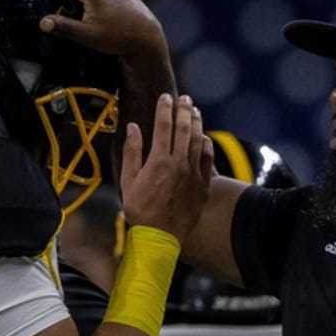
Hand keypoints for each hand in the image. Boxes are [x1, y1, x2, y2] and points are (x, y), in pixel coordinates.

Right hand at [120, 94, 212, 241]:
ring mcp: (193, 174)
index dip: (164, 108)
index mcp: (159, 161)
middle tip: (184, 99)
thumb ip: (131, 153)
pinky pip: (207, 159)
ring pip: (198, 140)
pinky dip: (206, 145)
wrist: (159, 237)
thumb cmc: (139, 211)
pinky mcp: (202, 185)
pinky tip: (203, 138)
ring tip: (195, 111)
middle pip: (184, 128)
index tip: (165, 98)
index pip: (164, 125)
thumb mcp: (128, 182)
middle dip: (184, 110)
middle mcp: (179, 163)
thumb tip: (133, 128)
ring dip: (197, 123)